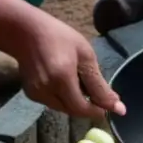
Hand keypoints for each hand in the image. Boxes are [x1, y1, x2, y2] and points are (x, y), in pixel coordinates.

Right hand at [0, 0, 125, 118]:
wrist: (24, 31)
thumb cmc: (59, 37)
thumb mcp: (85, 55)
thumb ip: (100, 85)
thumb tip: (118, 108)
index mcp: (61, 78)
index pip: (82, 108)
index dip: (98, 111)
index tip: (111, 107)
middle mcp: (46, 89)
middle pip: (74, 111)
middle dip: (89, 107)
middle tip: (99, 95)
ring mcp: (36, 93)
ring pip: (64, 108)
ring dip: (77, 102)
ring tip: (80, 83)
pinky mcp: (31, 94)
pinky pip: (54, 103)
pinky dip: (64, 98)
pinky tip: (65, 82)